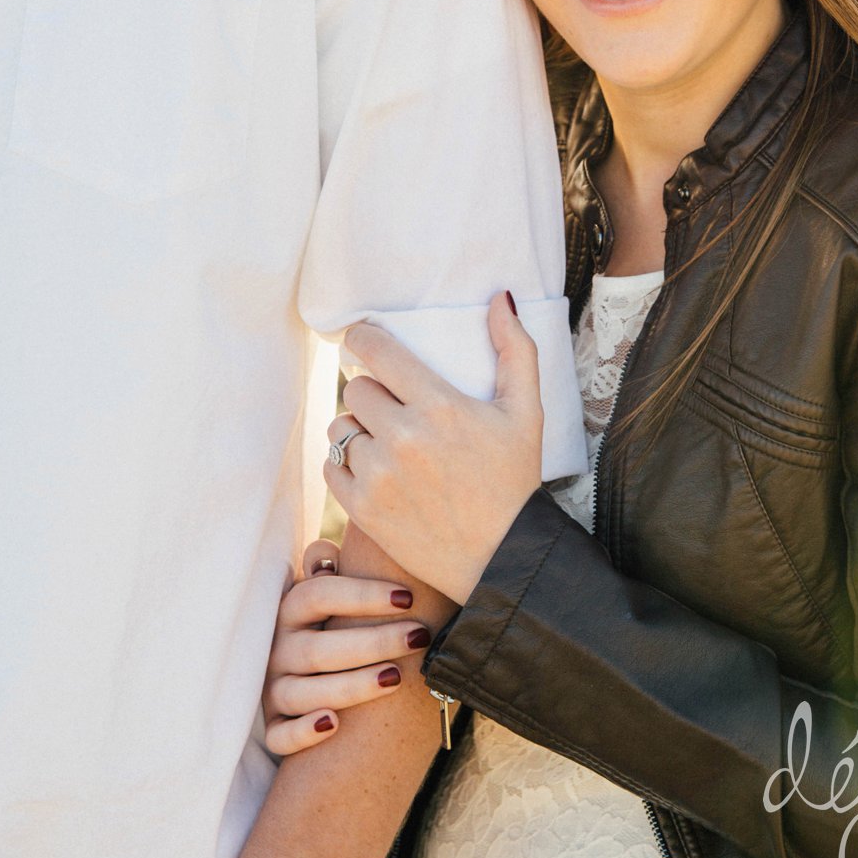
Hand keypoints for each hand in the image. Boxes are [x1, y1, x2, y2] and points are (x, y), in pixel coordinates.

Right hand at [264, 539, 432, 752]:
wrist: (303, 677)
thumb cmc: (328, 624)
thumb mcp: (325, 593)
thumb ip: (327, 568)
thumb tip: (326, 554)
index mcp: (290, 609)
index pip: (318, 595)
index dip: (361, 595)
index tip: (408, 597)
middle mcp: (278, 648)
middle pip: (318, 647)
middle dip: (371, 642)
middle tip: (419, 636)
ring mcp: (273, 689)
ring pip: (303, 693)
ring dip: (349, 686)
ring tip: (394, 678)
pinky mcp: (274, 726)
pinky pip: (280, 736)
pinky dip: (302, 732)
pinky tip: (333, 725)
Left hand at [323, 292, 542, 602]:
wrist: (503, 559)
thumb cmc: (515, 480)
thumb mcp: (525, 411)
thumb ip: (514, 349)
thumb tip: (498, 298)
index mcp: (439, 405)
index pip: (375, 351)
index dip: (363, 339)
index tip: (364, 341)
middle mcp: (403, 437)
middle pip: (356, 388)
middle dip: (372, 391)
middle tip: (393, 404)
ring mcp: (379, 475)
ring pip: (341, 426)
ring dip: (358, 428)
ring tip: (384, 440)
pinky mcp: (363, 509)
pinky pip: (332, 466)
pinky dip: (347, 464)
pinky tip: (374, 469)